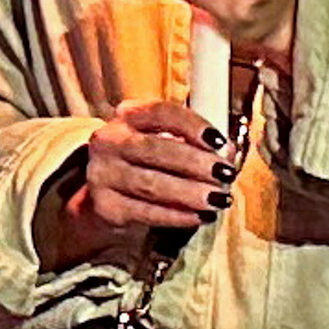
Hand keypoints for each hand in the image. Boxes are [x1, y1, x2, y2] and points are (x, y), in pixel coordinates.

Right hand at [62, 98, 224, 260]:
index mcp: (128, 117)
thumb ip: (193, 144)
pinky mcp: (106, 207)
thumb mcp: (165, 145)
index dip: (191, 125)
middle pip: (155, 149)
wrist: (109, 199)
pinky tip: (201, 217)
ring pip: (151, 184)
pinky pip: (147, 212)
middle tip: (225, 174)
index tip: (218, 141)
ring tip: (219, 199)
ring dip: (190, 193)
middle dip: (195, 163)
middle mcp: (110, 141)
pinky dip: (178, 216)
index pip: (160, 112)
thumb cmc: (147, 165)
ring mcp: (103, 174)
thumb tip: (226, 153)